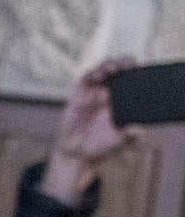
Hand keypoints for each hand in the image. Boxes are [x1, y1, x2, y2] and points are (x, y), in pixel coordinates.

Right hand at [43, 59, 138, 204]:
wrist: (77, 152)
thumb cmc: (101, 145)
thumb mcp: (120, 140)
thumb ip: (130, 134)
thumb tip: (138, 128)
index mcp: (122, 99)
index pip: (131, 77)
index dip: (134, 70)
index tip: (137, 68)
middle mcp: (108, 93)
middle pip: (118, 69)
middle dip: (122, 63)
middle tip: (125, 65)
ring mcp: (93, 93)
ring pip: (101, 70)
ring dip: (107, 65)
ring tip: (110, 70)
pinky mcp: (78, 95)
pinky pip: (84, 79)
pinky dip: (90, 74)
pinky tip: (96, 76)